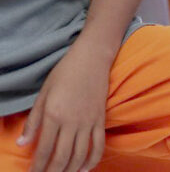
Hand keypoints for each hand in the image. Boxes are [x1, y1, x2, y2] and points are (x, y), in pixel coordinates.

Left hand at [18, 41, 108, 171]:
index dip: (37, 167)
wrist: (92, 57)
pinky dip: (92, 160)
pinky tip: (84, 169)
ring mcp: (89, 121)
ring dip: (70, 171)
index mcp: (54, 115)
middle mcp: (72, 121)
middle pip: (62, 157)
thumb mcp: (43, 94)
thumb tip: (21, 144)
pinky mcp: (101, 119)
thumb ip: (33, 121)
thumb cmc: (64, 72)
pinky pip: (99, 145)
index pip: (43, 150)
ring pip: (80, 155)